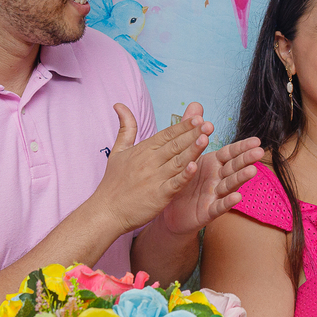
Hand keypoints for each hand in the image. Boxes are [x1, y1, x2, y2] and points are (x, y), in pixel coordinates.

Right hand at [90, 102, 215, 235]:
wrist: (106, 211)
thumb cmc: (113, 182)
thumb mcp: (118, 150)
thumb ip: (126, 128)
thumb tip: (119, 105)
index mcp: (143, 150)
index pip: (167, 134)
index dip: (183, 126)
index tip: (198, 117)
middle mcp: (150, 162)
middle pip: (175, 145)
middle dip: (193, 134)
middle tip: (209, 124)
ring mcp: (155, 178)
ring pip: (178, 161)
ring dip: (192, 150)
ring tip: (206, 138)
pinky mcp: (158, 195)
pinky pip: (174, 184)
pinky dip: (184, 176)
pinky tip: (194, 166)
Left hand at [161, 103, 263, 234]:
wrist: (168, 210)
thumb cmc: (180, 180)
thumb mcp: (185, 154)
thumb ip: (191, 130)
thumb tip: (196, 105)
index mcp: (213, 163)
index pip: (230, 153)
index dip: (242, 147)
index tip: (256, 140)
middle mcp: (217, 178)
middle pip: (234, 167)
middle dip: (246, 160)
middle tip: (259, 152)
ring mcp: (215, 195)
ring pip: (230, 185)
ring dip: (241, 178)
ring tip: (252, 171)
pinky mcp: (208, 211)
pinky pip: (219, 206)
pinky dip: (228, 202)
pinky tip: (237, 197)